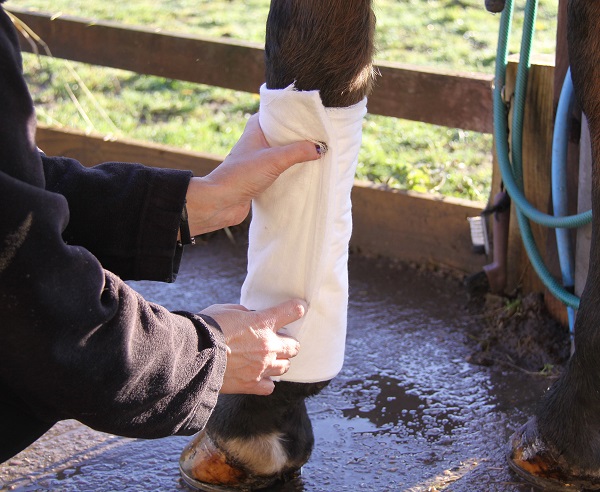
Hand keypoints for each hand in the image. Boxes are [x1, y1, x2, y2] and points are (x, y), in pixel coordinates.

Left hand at [186, 113, 319, 235]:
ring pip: (280, 154)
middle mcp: (255, 143)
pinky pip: (278, 171)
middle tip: (317, 137)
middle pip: (280, 135)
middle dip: (297, 137)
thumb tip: (319, 148)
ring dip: (294, 156)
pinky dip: (288, 172)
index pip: (275, 114)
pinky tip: (301, 174)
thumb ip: (297, 152)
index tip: (309, 117)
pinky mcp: (258, 178)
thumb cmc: (241, 175)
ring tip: (314, 155)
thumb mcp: (274, 160)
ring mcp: (256, 161)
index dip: (291, 114)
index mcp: (255, 130)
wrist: (221, 202)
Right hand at [201, 299, 305, 394]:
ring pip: (285, 367)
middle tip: (278, 341)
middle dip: (288, 343)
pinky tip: (259, 376)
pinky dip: (267, 382)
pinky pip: (270, 386)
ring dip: (279, 361)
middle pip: (294, 346)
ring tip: (269, 359)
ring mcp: (262, 367)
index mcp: (262, 323)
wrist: (193, 355)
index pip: (292, 311)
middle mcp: (268, 346)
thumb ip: (244, 313)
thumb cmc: (206, 328)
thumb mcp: (226, 310)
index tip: (298, 308)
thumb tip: (250, 317)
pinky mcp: (251, 384)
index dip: (296, 309)